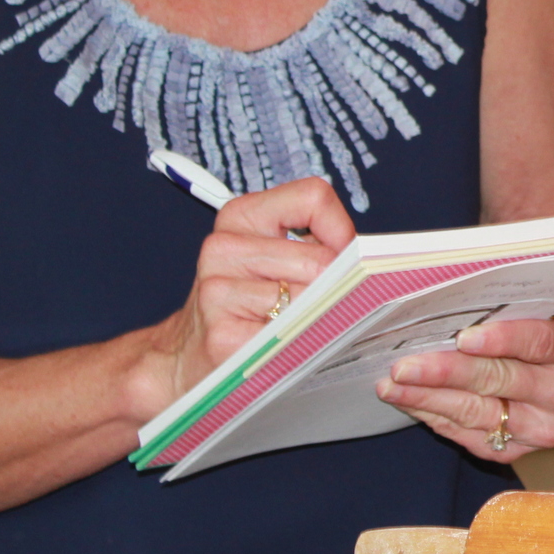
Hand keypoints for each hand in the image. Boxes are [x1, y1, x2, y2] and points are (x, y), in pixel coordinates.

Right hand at [135, 177, 352, 417]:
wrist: (185, 357)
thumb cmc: (245, 304)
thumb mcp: (272, 257)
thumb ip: (314, 243)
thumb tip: (367, 257)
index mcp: (241, 216)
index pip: (313, 196)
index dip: (339, 229)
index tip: (340, 254)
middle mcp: (223, 246)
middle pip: (320, 258)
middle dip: (331, 286)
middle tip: (315, 304)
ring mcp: (217, 290)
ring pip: (307, 298)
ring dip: (312, 318)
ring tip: (289, 326)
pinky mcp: (222, 335)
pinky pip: (288, 336)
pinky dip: (295, 346)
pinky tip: (274, 348)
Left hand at [377, 310, 553, 460]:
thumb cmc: (534, 332)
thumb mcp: (534, 314)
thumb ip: (503, 312)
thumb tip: (442, 305)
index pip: (539, 341)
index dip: (501, 340)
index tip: (462, 337)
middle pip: (500, 380)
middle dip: (446, 372)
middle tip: (403, 367)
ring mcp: (541, 428)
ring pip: (477, 412)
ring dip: (427, 398)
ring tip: (391, 386)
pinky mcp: (514, 451)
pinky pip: (465, 433)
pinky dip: (432, 414)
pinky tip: (408, 400)